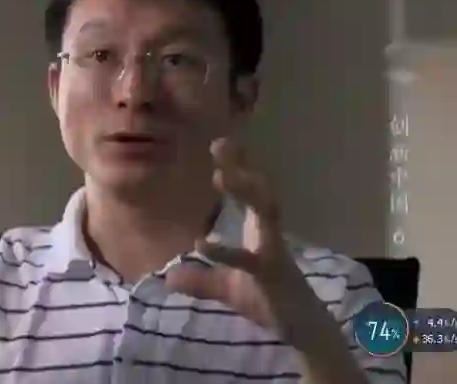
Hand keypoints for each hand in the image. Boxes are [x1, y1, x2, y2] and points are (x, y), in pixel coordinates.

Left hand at [166, 137, 303, 331]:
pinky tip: (202, 243)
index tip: (221, 142)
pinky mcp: (273, 275)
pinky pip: (251, 260)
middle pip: (258, 193)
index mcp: (259, 230)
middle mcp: (269, 234)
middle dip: (241, 168)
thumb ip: (201, 280)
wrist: (302, 329)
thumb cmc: (267, 299)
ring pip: (265, 213)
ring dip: (246, 192)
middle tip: (221, 145)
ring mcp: (274, 252)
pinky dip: (227, 252)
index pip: (248, 193)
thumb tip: (170, 277)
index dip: (238, 167)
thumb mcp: (226, 288)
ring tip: (221, 176)